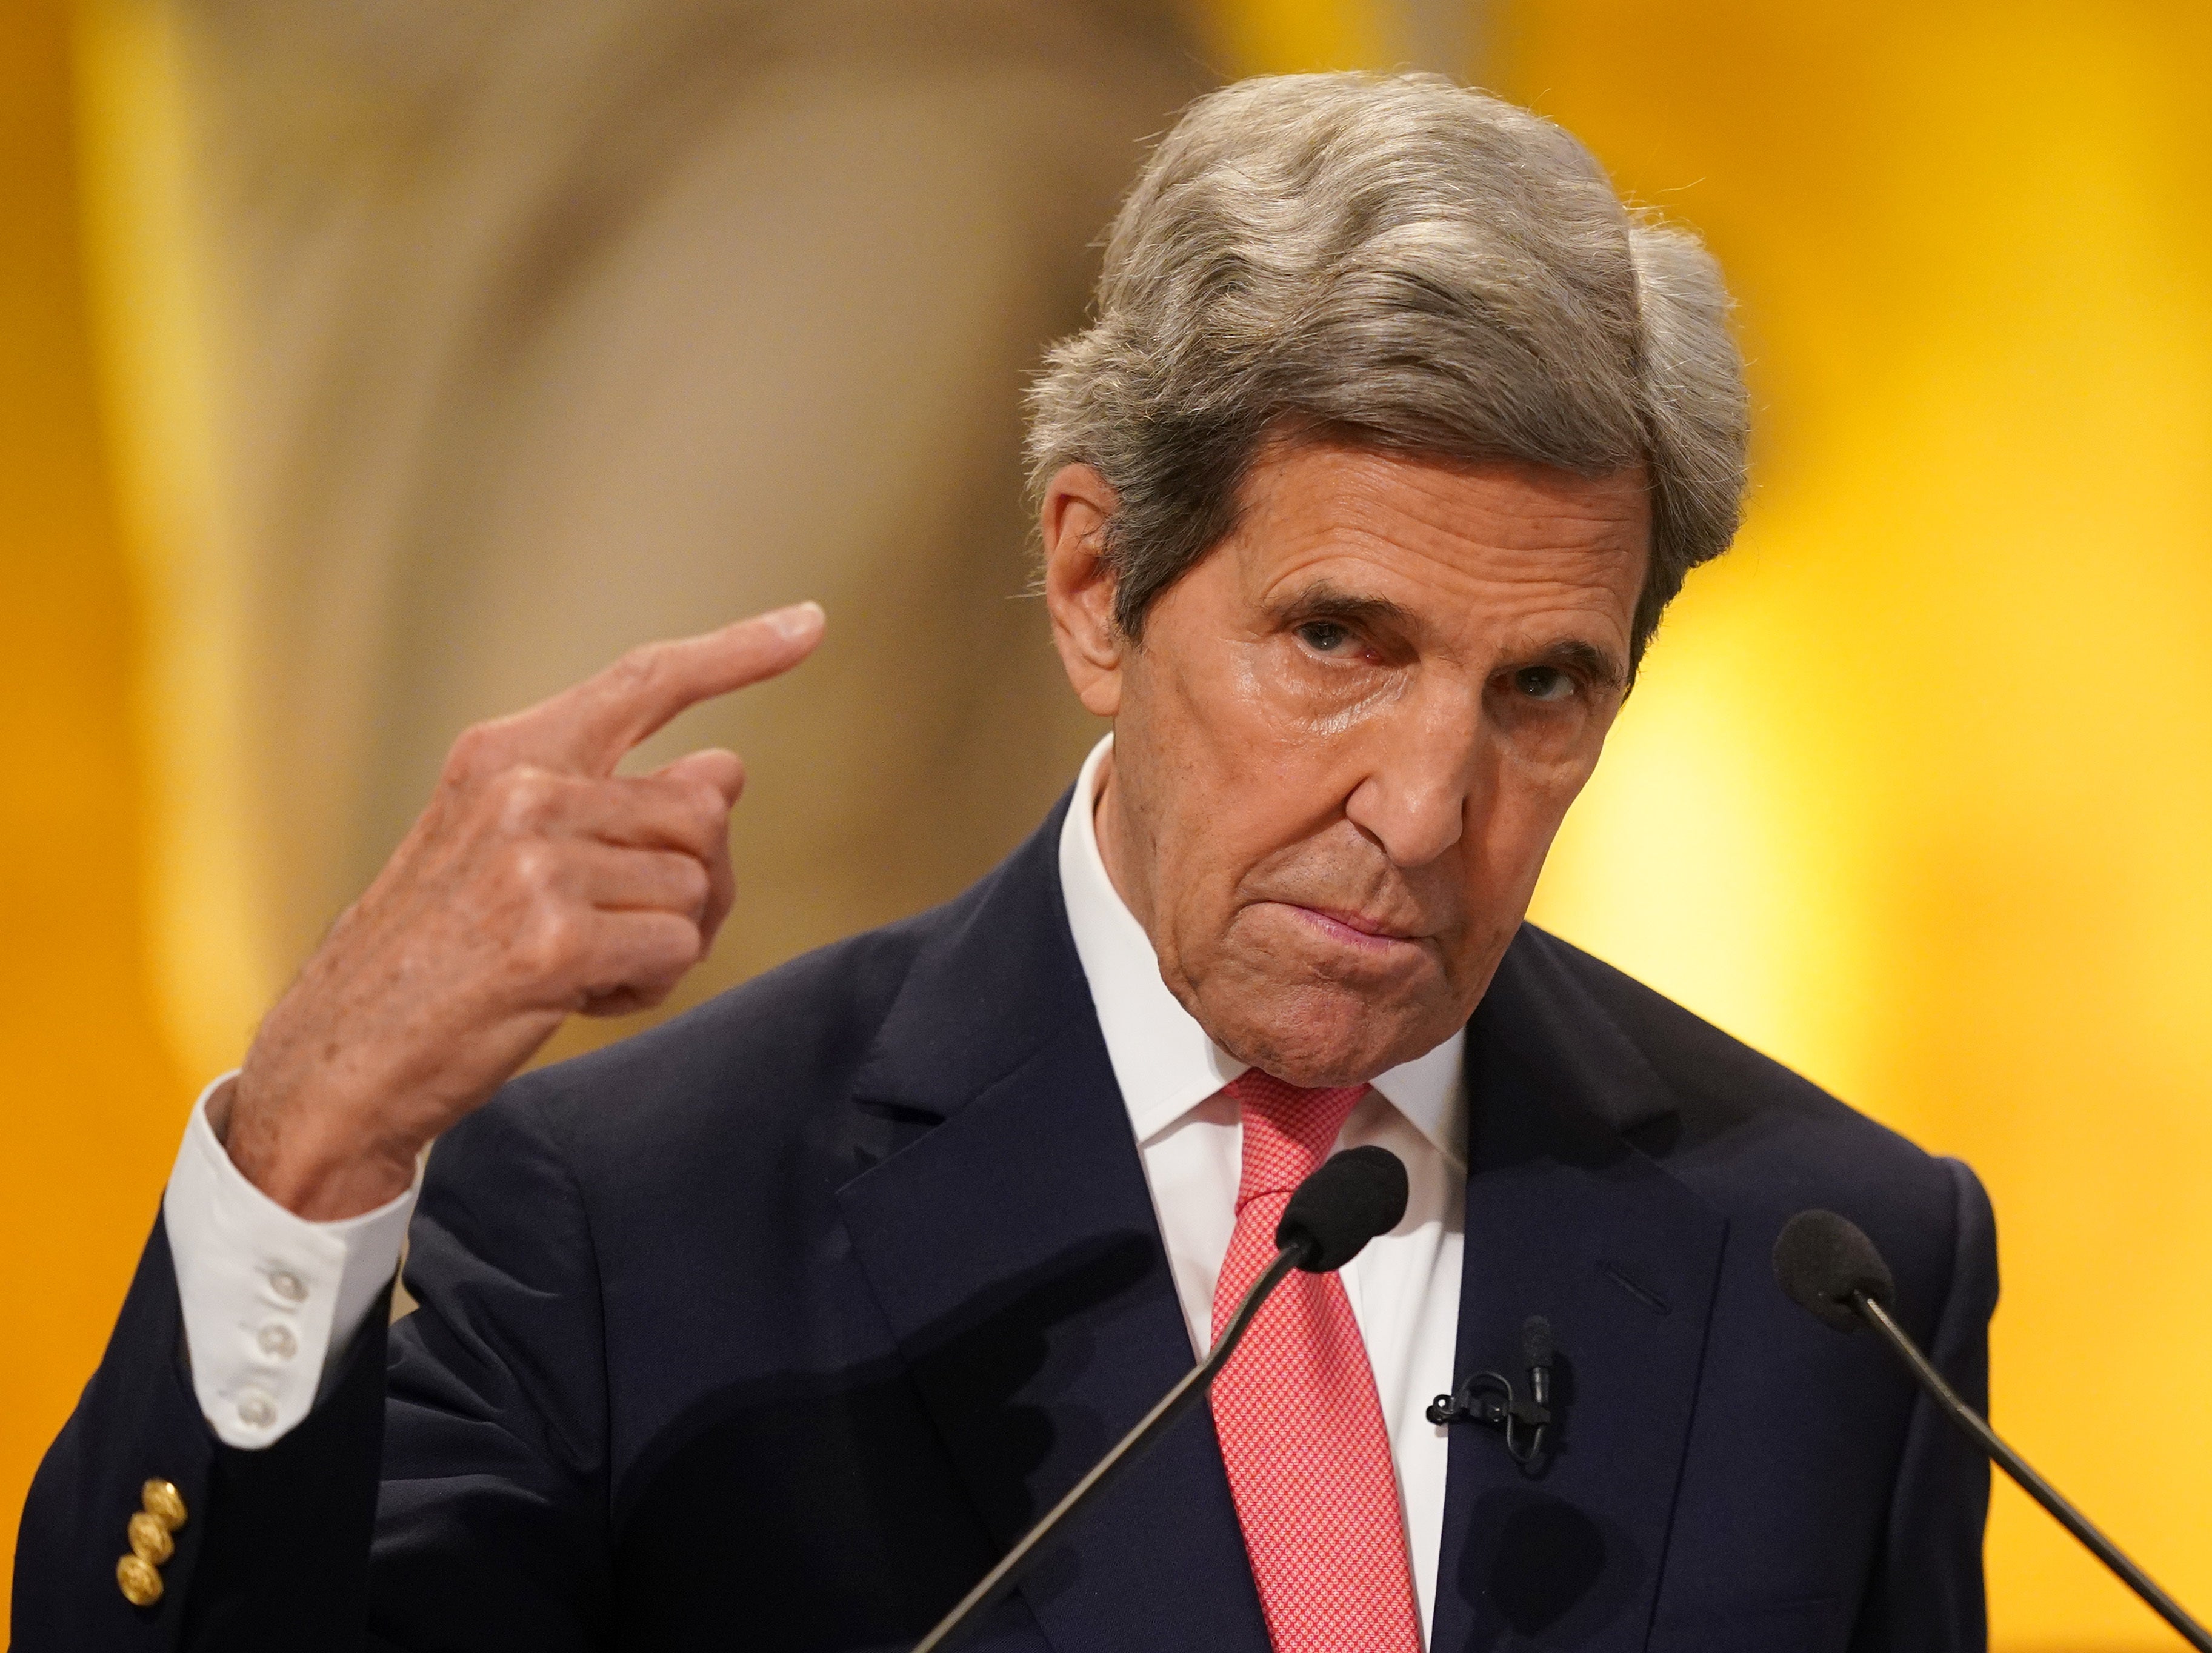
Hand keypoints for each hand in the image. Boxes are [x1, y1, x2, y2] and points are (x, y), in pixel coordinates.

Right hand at [219, 604, 825, 1217]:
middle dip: (695, 882)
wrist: (340, 1058)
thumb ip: (616, 803)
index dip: (738, 652)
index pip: (644, 682)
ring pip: (695, 888)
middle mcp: (521, 790)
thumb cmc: (435, 958)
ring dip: (663, 944)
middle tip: (629, 932)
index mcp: (505, 753)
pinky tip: (575, 998)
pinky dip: (644, 988)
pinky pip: (675, 951)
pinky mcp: (553, 939)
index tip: (809, 623)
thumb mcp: (514, 852)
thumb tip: (725, 767)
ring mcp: (535, 862)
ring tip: (581, 968)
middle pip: (702, 813)